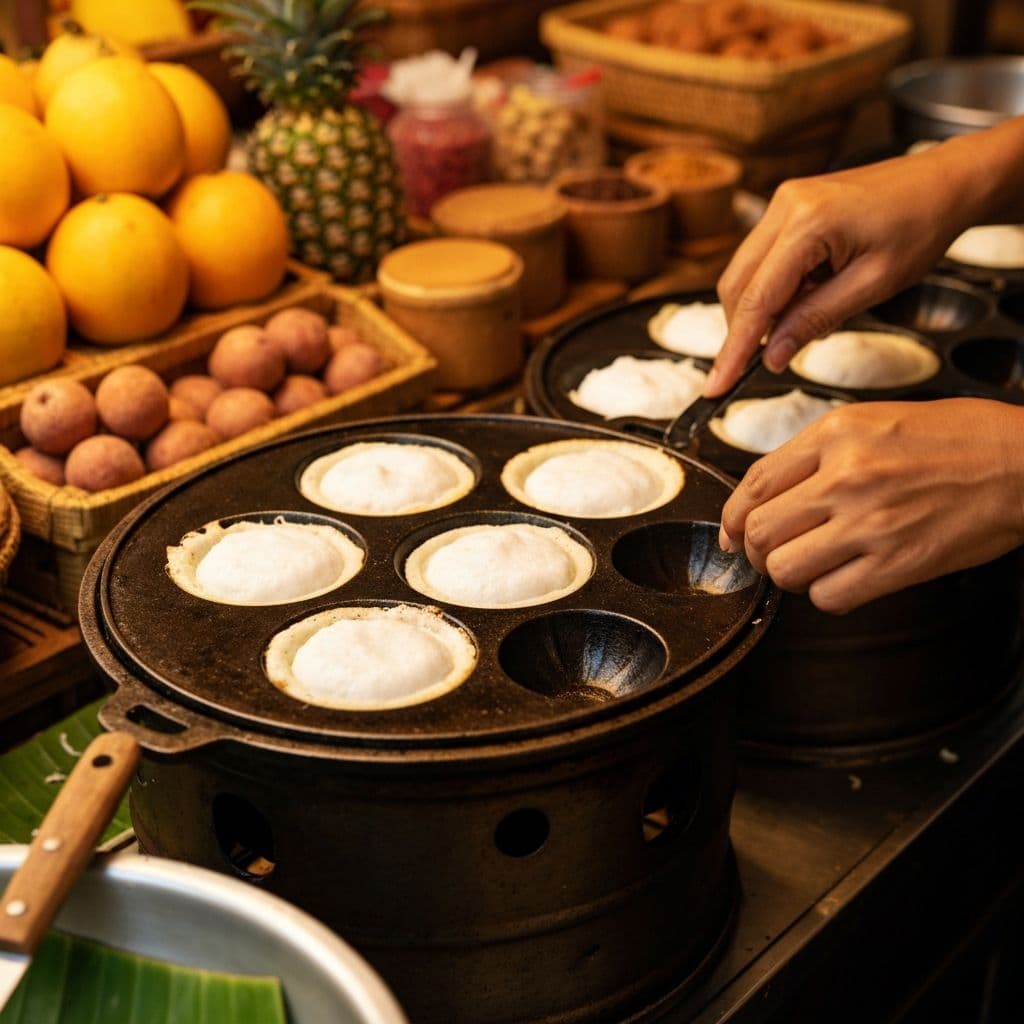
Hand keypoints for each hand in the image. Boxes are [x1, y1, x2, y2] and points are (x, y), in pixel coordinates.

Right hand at [704, 149, 982, 396]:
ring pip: (742, 273)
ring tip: (797, 326)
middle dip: (742, 330)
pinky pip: (761, 259)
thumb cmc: (921, 226)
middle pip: (736, 285)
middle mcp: (784, 206)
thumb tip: (771, 356)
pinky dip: (771, 290)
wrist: (943, 182)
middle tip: (759, 365)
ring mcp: (782, 204)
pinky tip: (801, 300)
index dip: (734, 348)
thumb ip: (816, 319)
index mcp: (809, 223)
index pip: (756, 299)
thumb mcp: (874, 284)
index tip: (717, 385)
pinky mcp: (787, 208)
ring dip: (758, 310)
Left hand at [719, 399, 1023, 612]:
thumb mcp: (873, 421)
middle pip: (757, 530)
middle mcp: (845, 476)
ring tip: (811, 565)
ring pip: (784, 568)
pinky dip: (827, 595)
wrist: (1022, 463)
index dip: (730, 517)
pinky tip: (845, 578)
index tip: (731, 532)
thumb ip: (815, 454)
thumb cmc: (956, 439)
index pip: (753, 483)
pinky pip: (829, 597)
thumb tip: (764, 497)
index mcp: (835, 435)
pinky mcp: (897, 564)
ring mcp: (870, 522)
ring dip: (789, 575)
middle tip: (770, 553)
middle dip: (754, 550)